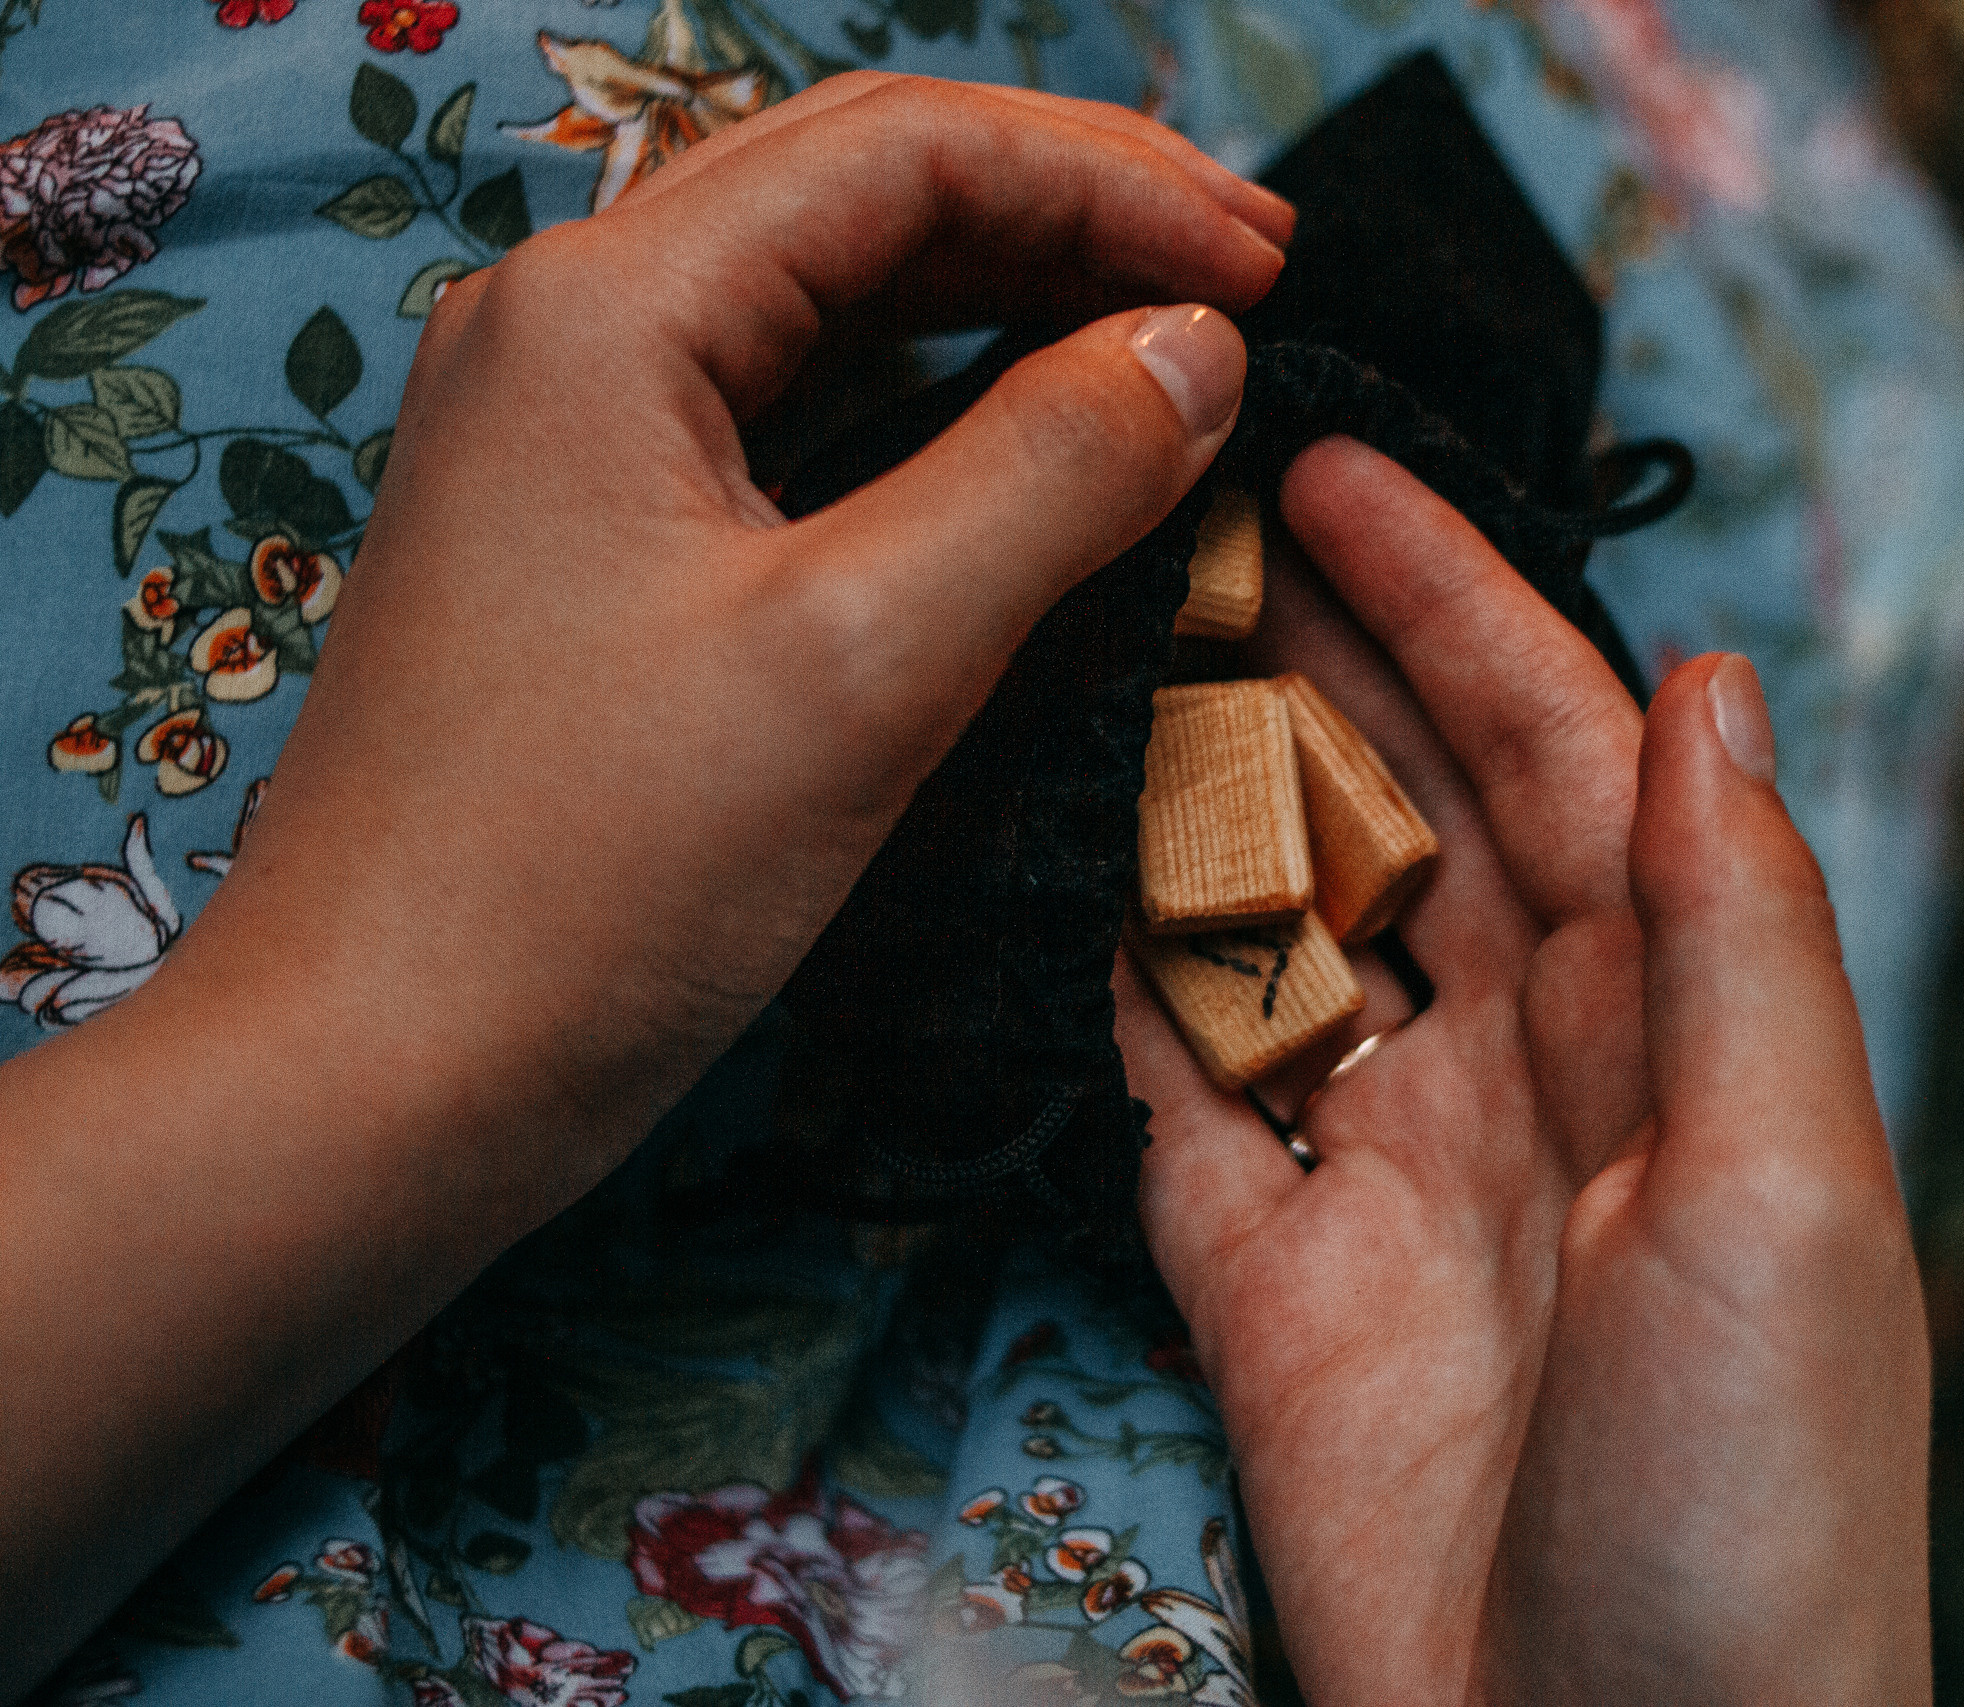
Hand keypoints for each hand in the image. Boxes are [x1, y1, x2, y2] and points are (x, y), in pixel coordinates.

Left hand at [0, 74, 1287, 1692]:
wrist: (366, 1089)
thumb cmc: (586, 884)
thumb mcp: (861, 661)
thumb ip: (1049, 475)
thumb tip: (1198, 350)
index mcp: (609, 310)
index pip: (905, 151)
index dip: (1114, 182)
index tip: (1276, 264)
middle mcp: (573, 335)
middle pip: (863, 193)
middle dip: (1071, 215)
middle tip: (1254, 280)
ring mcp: (571, 442)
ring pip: (830, 305)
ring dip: (1009, 305)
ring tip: (1171, 346)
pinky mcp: (593, 550)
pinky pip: (794, 420)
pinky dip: (936, 414)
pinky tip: (1035, 454)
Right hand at [1118, 439, 1931, 1702]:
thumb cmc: (1751, 1503)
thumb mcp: (1778, 1194)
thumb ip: (1738, 934)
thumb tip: (1705, 678)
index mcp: (1669, 1029)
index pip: (1561, 753)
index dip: (1460, 605)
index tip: (1342, 472)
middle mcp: (1527, 1073)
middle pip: (1409, 811)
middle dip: (1320, 662)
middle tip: (1189, 520)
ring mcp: (1384, 1172)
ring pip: (1283, 926)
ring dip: (1211, 793)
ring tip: (1107, 643)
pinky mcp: (1264, 1282)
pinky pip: (1178, 1093)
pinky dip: (1126, 983)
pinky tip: (1065, 872)